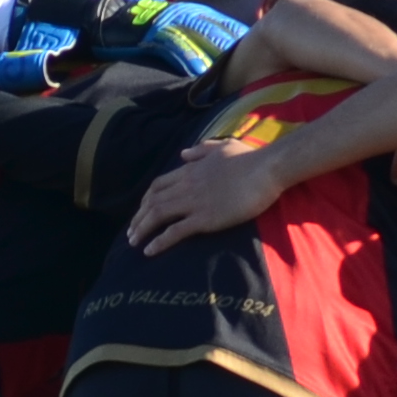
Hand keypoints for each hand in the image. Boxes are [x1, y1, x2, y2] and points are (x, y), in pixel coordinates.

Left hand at [125, 132, 294, 254]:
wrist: (265, 169)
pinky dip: (159, 242)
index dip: (146, 200)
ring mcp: (194, 202)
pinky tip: (149, 251)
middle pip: (152, 202)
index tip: (142, 212)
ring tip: (134, 243)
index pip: (158, 185)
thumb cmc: (249, 158)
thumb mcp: (222, 146)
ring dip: (142, 230)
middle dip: (138, 218)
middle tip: (132, 233)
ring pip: (157, 216)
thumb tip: (183, 153)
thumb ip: (200, 150)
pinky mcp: (205, 219)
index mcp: (190, 170)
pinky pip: (174, 232)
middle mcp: (186, 186)